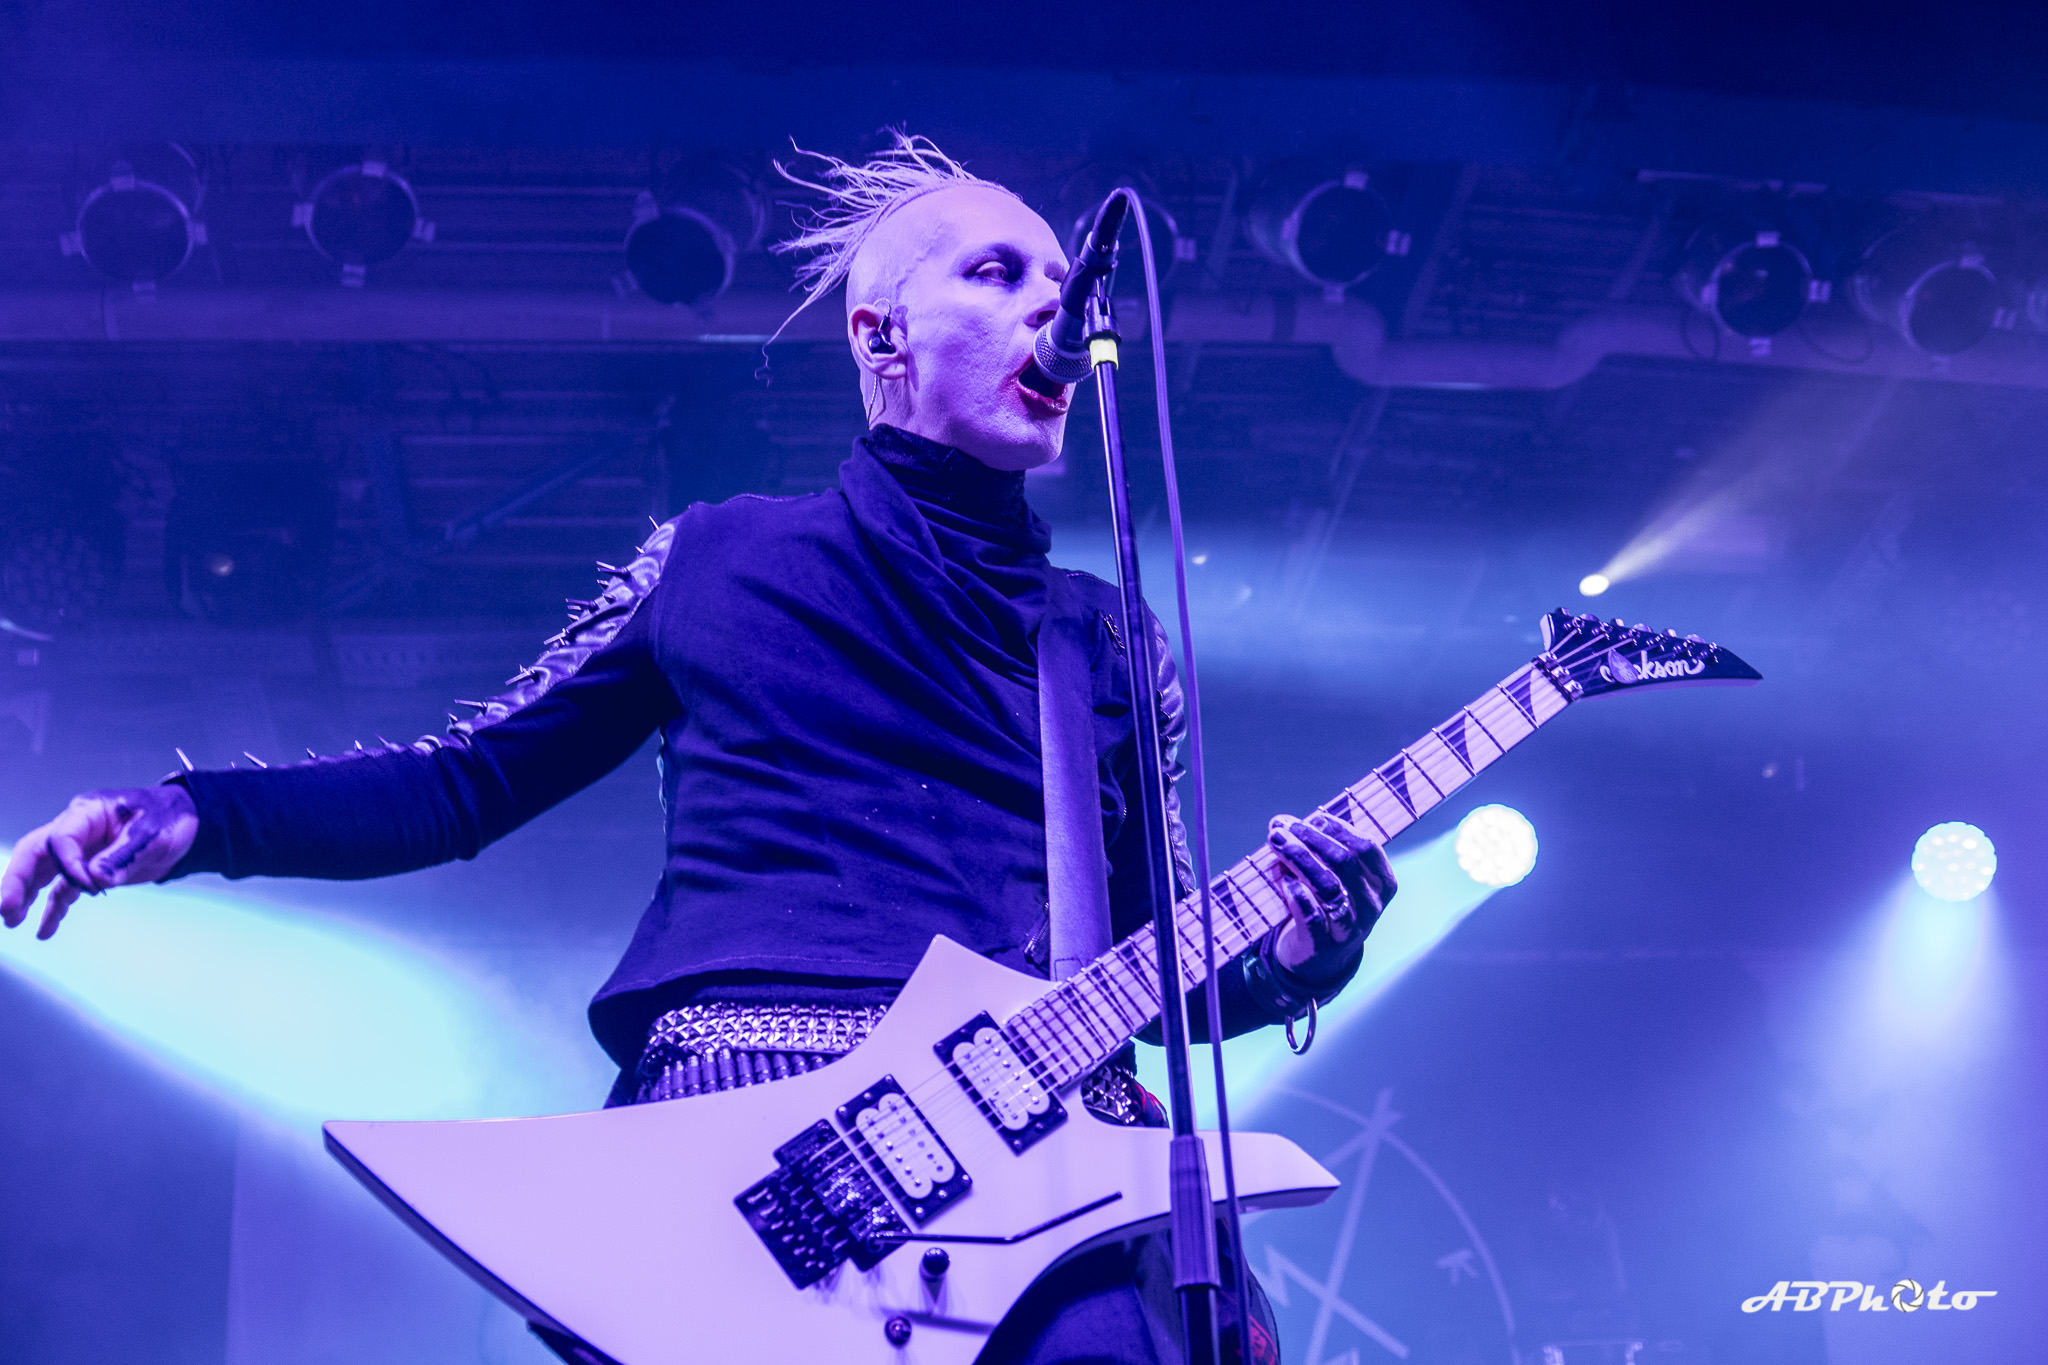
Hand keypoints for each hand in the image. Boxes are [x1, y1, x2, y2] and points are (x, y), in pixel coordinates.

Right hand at [1, 787, 198, 939]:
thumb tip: (96, 880)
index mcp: (88, 812)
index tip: (90, 887)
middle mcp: (77, 830)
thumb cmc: (169, 817)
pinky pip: (63, 890)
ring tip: (12, 921)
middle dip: (17, 880)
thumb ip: (122, 856)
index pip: (60, 839)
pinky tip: (45, 931)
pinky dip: (54, 909)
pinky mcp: (89, 870)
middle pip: (35, 853)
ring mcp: (80, 851)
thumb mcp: (152, 833)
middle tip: (6, 907)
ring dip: (26, 896)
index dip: (68, 866)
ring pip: (42, 873)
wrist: (189, 823)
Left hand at [1266, 811, 1396, 979]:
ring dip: (1298, 858)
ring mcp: (1350, 927)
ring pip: (1328, 887)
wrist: (1319, 959)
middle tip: (1282, 828)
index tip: (1312, 818)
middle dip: (1310, 839)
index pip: (1366, 847)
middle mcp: (1371, 905)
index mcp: (1381, 883)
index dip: (1338, 828)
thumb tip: (1284, 824)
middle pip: (1344, 862)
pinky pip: (1312, 916)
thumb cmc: (1326, 906)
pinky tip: (1283, 879)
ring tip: (1276, 842)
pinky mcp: (1324, 945)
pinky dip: (1296, 894)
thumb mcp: (1335, 879)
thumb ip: (1318, 851)